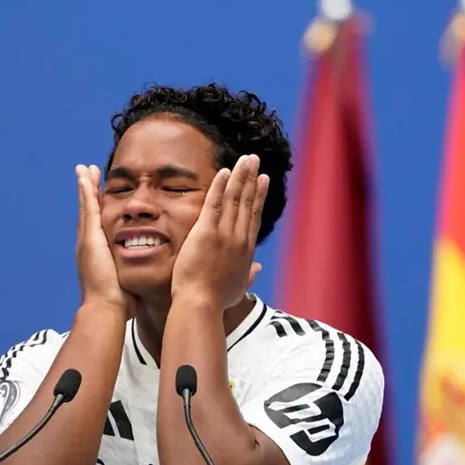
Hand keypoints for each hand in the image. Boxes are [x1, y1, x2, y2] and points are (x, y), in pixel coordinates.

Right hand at [75, 164, 133, 317]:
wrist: (106, 308)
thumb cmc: (119, 301)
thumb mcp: (127, 281)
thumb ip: (132, 274)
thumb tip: (143, 275)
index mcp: (97, 253)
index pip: (97, 224)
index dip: (96, 208)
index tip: (97, 192)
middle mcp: (88, 244)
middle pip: (88, 212)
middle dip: (87, 192)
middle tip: (85, 172)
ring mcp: (87, 240)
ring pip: (86, 207)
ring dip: (85, 187)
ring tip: (84, 169)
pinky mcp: (89, 238)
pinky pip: (88, 210)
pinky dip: (85, 193)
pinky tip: (85, 178)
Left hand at [170, 154, 269, 309]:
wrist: (201, 305)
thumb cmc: (216, 301)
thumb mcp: (238, 288)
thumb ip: (249, 275)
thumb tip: (257, 270)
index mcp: (246, 251)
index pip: (253, 217)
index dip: (259, 196)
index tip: (263, 180)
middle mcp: (239, 239)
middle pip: (248, 202)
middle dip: (252, 178)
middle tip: (255, 160)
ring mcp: (224, 234)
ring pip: (235, 198)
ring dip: (241, 176)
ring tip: (245, 159)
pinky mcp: (207, 232)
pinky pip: (214, 203)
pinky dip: (220, 186)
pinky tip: (225, 171)